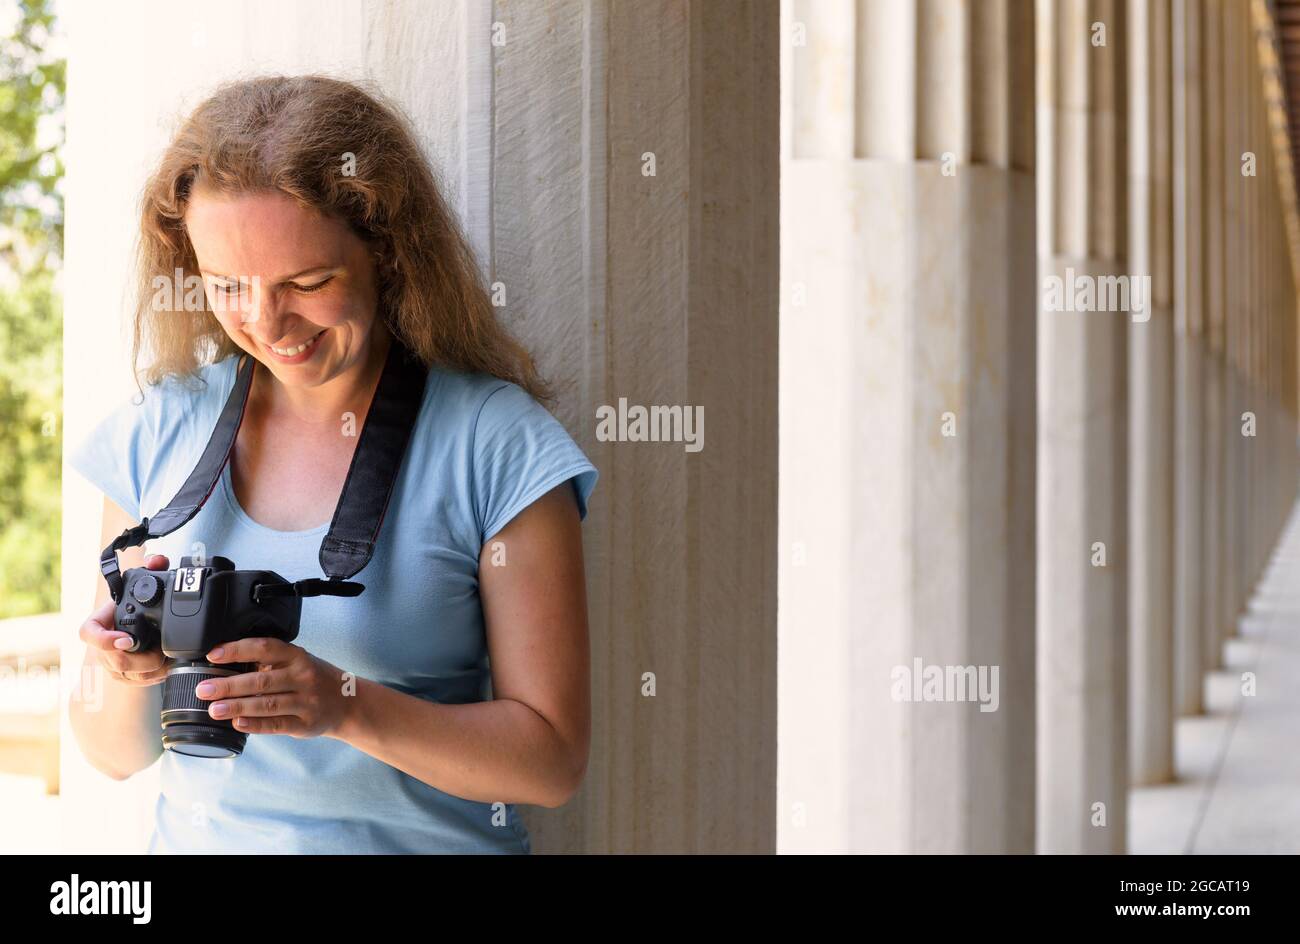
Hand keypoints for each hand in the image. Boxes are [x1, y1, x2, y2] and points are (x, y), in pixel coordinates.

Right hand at [80, 554, 174, 685]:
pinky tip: (169, 665)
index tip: (128, 640)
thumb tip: (158, 560)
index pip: (89, 634)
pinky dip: (157, 675)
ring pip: (131, 675)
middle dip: (145, 658)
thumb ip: (151, 568)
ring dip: (154, 667)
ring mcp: (111, 665)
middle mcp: (102, 647)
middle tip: (164, 649)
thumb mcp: (141, 586)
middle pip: (118, 661)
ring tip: (170, 655)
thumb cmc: (134, 605)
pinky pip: (140, 683)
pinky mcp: (125, 677)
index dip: (105, 640)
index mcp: (99, 624)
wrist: (133, 625)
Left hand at [195, 638, 353, 737]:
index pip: (265, 648)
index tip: (213, 655)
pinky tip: (238, 723)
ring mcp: (306, 701)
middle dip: (229, 685)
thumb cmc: (316, 680)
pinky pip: (277, 724)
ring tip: (214, 709)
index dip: (238, 650)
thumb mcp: (299, 662)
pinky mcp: (305, 724)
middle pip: (261, 680)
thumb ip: (270, 663)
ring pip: (267, 704)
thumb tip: (226, 666)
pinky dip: (255, 725)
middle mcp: (303, 677)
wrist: (349, 703)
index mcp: (297, 656)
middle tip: (204, 689)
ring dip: (238, 706)